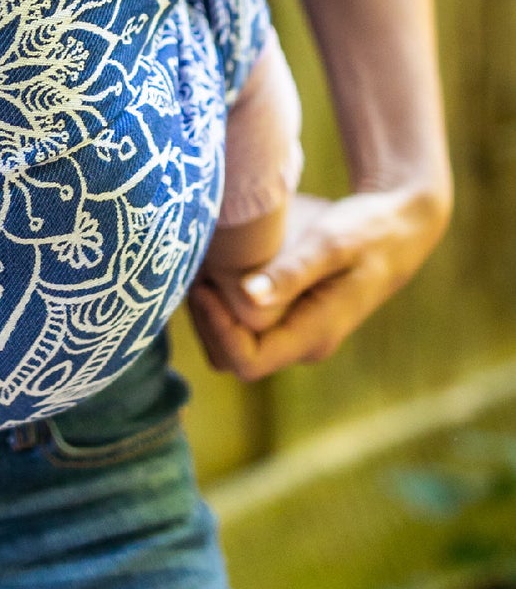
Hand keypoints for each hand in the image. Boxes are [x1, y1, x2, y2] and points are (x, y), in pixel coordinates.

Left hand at [187, 183, 448, 379]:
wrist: (399, 226)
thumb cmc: (368, 232)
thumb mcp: (331, 244)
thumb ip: (292, 272)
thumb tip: (248, 298)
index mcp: (313, 336)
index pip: (247, 362)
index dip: (216, 331)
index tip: (201, 286)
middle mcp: (303, 343)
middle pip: (232, 357)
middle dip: (205, 322)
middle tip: (190, 273)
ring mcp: (296, 332)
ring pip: (234, 343)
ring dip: (210, 312)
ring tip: (198, 267)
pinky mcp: (290, 315)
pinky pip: (245, 324)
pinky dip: (222, 302)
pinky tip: (214, 266)